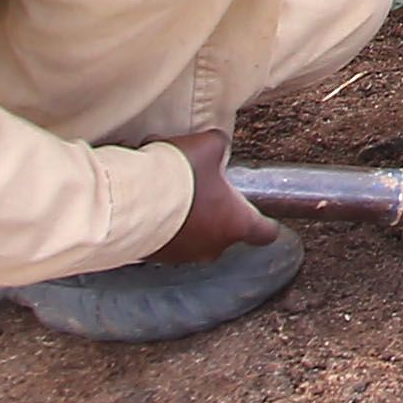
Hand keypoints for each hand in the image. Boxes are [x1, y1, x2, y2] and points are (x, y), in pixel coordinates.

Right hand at [153, 128, 277, 262]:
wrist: (136, 200)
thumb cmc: (181, 177)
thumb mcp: (209, 146)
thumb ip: (219, 147)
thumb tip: (217, 146)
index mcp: (236, 224)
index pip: (264, 232)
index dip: (266, 223)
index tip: (266, 219)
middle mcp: (212, 246)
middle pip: (223, 229)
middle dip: (214, 208)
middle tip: (202, 185)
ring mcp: (183, 254)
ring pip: (191, 231)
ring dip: (184, 212)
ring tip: (168, 186)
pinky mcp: (155, 255)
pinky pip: (164, 235)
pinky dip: (159, 219)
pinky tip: (150, 196)